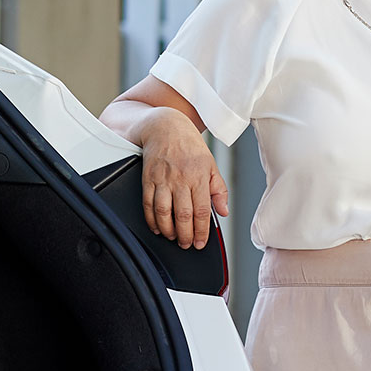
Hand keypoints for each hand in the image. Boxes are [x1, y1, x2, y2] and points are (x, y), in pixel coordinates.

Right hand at [137, 107, 227, 249]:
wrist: (166, 127)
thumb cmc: (190, 146)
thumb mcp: (211, 165)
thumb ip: (219, 190)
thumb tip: (223, 211)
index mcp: (199, 176)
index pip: (201, 211)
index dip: (201, 231)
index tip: (201, 242)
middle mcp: (180, 178)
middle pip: (182, 215)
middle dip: (185, 235)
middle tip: (187, 244)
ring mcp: (162, 179)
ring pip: (163, 212)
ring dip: (168, 230)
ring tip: (173, 237)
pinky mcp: (148, 178)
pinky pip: (148, 204)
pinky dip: (151, 220)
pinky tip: (157, 227)